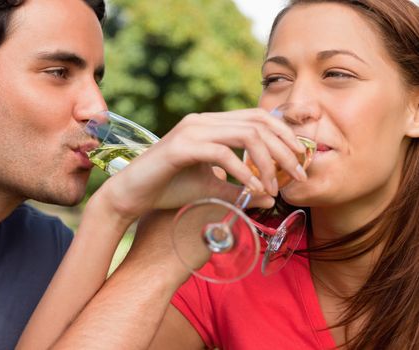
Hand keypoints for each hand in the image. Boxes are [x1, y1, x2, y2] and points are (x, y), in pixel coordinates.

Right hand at [94, 109, 303, 219]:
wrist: (130, 195)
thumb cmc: (168, 190)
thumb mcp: (210, 189)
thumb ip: (239, 188)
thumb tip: (270, 196)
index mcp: (210, 124)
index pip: (258, 117)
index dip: (285, 136)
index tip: (300, 162)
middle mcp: (202, 121)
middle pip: (259, 122)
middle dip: (285, 148)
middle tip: (299, 175)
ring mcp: (191, 131)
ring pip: (246, 135)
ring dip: (268, 162)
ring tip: (275, 187)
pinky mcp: (181, 148)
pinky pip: (222, 154)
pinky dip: (242, 173)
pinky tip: (252, 190)